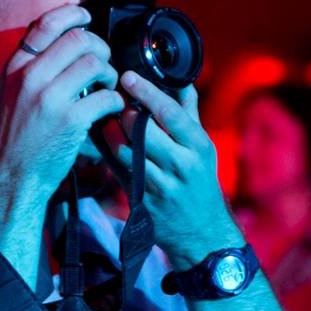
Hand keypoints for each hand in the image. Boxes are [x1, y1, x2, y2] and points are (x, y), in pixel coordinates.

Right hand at [0, 4, 124, 216]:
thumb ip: (32, 67)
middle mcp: (30, 77)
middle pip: (78, 39)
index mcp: (15, 67)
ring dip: (110, 72)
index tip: (87, 17)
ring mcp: (50, 98)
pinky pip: (106, 97)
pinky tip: (112, 107)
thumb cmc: (15, 136)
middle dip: (100, 47)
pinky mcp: (70, 121)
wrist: (10, 176)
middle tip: (103, 62)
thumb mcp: (11, 93)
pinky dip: (116, 100)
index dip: (73, 14)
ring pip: (95, 63)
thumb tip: (65, 41)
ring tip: (107, 85)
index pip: (46, 24)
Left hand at [117, 71, 243, 269]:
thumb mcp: (203, 148)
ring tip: (108, 122)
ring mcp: (161, 185)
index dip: (147, 93)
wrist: (202, 233)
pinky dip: (111, 157)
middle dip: (125, 114)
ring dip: (114, 135)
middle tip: (114, 101)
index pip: (170, 113)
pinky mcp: (143, 202)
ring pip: (127, 152)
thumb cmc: (201, 183)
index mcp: (199, 146)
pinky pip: (119, 172)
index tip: (127, 77)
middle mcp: (182, 165)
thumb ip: (189, 114)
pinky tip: (107, 147)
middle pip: (144, 130)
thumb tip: (182, 80)